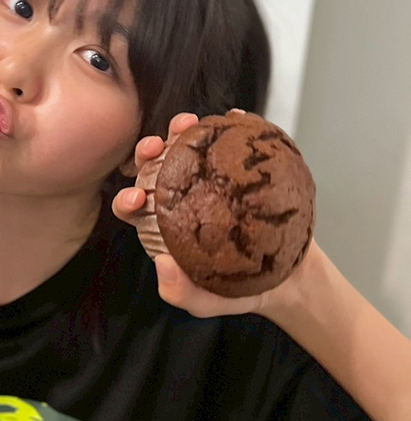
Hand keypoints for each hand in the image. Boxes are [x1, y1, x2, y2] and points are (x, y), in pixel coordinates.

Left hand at [113, 108, 282, 317]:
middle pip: (155, 167)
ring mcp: (212, 180)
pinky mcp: (242, 168)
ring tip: (191, 124)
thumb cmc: (240, 290)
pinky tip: (238, 118)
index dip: (128, 198)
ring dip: (184, 131)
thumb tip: (162, 265)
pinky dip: (234, 125)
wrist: (292, 280)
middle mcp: (183, 197)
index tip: (137, 198)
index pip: (135, 207)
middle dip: (149, 150)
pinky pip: (234, 142)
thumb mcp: (207, 302)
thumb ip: (180, 292)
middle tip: (158, 146)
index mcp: (164, 225)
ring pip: (189, 147)